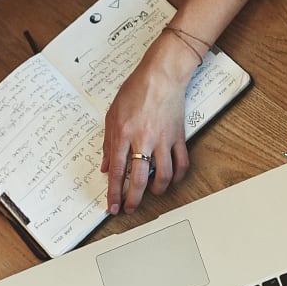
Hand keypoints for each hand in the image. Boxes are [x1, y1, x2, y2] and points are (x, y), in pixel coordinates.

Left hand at [102, 41, 191, 214]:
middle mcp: (143, 139)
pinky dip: (177, 177)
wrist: (161, 76)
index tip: (112, 206)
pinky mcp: (178, 137)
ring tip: (150, 193)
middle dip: (132, 200)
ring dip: (156, 191)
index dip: (114, 193)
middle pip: (137, 179)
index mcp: (123, 134)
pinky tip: (170, 180)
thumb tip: (106, 167)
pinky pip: (181, 164)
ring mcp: (163, 140)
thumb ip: (108, 143)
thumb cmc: (136, 90)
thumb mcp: (112, 114)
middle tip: (129, 209)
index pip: (116, 172)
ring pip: (162, 176)